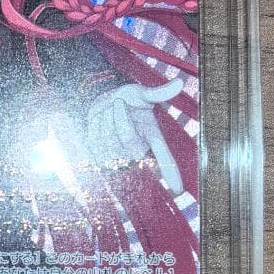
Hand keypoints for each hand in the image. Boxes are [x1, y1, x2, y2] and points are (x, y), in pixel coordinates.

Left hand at [85, 78, 183, 194]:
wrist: (104, 101)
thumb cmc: (129, 100)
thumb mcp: (143, 94)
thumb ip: (159, 93)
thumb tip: (179, 83)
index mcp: (153, 138)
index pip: (165, 158)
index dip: (172, 174)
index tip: (179, 190)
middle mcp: (138, 153)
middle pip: (128, 139)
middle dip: (120, 116)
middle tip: (118, 102)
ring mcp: (118, 158)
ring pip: (109, 139)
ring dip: (105, 118)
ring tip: (109, 110)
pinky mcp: (99, 157)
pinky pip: (94, 140)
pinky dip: (93, 124)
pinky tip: (100, 119)